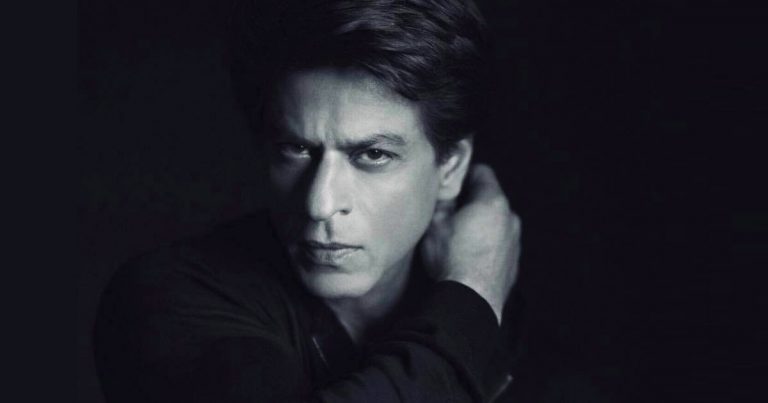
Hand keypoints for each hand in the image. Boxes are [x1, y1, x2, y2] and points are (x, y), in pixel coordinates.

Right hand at [420, 164, 521, 323]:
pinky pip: (499, 243)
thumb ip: (442, 200)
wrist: (471, 300)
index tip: (450, 183)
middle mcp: (509, 217)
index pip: (482, 171)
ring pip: (495, 222)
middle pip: (489, 197)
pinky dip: (486, 244)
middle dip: (471, 201)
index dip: (463, 173)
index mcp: (491, 201)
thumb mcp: (435, 223)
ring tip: (458, 238)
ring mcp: (514, 241)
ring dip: (480, 224)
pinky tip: (468, 256)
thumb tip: (443, 188)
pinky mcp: (513, 261)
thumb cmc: (451, 259)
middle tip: (449, 212)